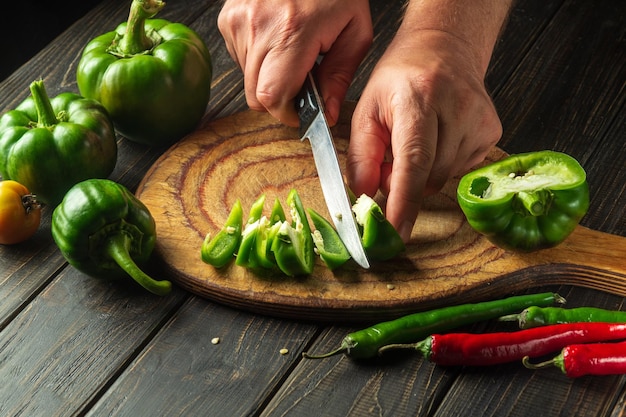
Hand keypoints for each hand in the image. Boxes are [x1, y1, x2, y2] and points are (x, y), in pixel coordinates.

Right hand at [218, 0, 372, 125]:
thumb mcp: (354, 31)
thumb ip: (340, 77)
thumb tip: (327, 113)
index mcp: (293, 32)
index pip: (272, 97)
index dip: (287, 114)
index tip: (301, 112)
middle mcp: (258, 27)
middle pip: (256, 95)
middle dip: (280, 99)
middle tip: (302, 80)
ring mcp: (238, 21)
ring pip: (247, 79)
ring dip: (269, 77)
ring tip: (291, 51)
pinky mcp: (228, 18)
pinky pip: (239, 58)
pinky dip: (258, 59)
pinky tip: (277, 39)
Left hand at [347, 30, 502, 241]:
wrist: (443, 48)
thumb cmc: (400, 78)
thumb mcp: (367, 110)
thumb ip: (362, 157)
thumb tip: (364, 198)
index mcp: (419, 98)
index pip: (413, 161)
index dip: (403, 202)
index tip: (395, 232)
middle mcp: (456, 107)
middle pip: (429, 177)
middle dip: (404, 183)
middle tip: (391, 159)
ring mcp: (480, 120)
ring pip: (444, 178)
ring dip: (423, 173)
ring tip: (417, 140)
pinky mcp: (492, 131)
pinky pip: (460, 170)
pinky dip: (442, 165)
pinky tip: (438, 138)